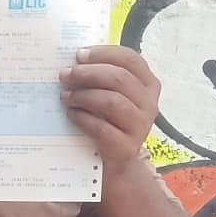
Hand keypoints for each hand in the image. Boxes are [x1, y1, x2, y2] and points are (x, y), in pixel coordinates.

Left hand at [59, 45, 160, 179]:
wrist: (116, 162)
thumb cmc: (111, 121)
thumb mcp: (113, 95)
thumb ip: (103, 77)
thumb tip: (74, 61)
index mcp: (149, 84)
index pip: (130, 59)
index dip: (103, 54)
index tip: (79, 55)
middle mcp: (150, 104)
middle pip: (119, 78)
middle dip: (88, 74)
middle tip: (65, 75)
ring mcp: (141, 126)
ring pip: (111, 102)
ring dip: (83, 95)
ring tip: (65, 96)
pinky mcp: (126, 147)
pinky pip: (101, 128)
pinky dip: (83, 118)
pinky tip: (71, 113)